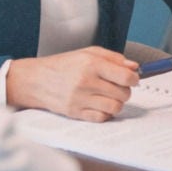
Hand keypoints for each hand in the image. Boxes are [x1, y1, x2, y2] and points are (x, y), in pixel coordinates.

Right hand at [5, 46, 138, 121]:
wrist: (36, 80)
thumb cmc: (64, 64)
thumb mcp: (89, 52)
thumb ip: (114, 58)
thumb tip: (134, 67)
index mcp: (92, 64)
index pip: (126, 77)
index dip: (134, 79)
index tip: (133, 79)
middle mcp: (86, 82)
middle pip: (123, 93)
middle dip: (125, 90)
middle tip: (118, 87)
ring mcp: (80, 99)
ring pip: (115, 107)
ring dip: (117, 103)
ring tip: (109, 96)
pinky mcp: (75, 113)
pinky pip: (102, 118)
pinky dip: (105, 113)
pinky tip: (100, 105)